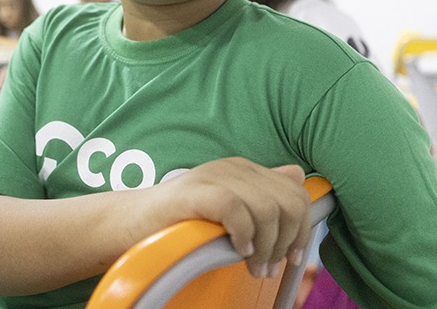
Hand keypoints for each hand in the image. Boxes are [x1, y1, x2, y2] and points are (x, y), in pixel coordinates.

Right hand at [144, 157, 309, 278]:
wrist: (134, 222)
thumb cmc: (182, 220)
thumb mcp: (229, 206)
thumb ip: (262, 192)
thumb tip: (297, 175)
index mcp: (245, 170)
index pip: (295, 194)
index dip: (302, 230)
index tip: (292, 258)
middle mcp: (233, 167)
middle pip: (287, 203)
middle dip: (286, 242)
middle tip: (268, 268)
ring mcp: (213, 176)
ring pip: (266, 210)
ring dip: (265, 247)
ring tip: (252, 267)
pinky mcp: (195, 191)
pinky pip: (235, 210)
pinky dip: (242, 235)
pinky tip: (236, 249)